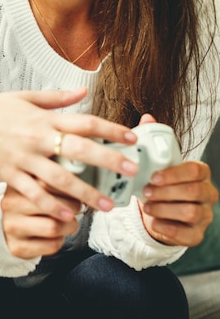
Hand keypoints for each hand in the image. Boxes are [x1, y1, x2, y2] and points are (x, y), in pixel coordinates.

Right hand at [0, 87, 137, 220]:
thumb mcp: (24, 97)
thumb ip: (56, 98)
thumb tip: (83, 91)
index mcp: (44, 118)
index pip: (84, 122)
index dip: (110, 129)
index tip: (131, 138)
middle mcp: (37, 138)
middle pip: (80, 149)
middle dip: (108, 160)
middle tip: (130, 171)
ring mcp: (24, 158)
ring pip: (60, 178)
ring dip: (85, 193)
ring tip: (105, 206)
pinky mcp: (9, 174)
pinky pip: (34, 193)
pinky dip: (51, 204)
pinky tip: (68, 215)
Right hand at [0, 184, 81, 258]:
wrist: (8, 228)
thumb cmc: (29, 206)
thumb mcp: (36, 187)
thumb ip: (54, 182)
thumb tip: (80, 185)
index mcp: (18, 184)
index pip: (50, 183)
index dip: (73, 190)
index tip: (82, 194)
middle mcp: (11, 204)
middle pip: (55, 206)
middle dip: (73, 209)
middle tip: (73, 209)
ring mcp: (12, 226)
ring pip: (54, 227)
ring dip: (69, 227)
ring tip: (66, 223)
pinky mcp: (18, 246)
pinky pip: (51, 245)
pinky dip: (60, 241)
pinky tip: (54, 236)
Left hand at [136, 113, 217, 245]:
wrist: (160, 212)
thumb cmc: (160, 184)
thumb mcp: (156, 164)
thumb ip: (153, 142)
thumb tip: (147, 118)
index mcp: (200, 174)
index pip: (196, 170)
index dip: (174, 174)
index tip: (153, 176)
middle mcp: (207, 194)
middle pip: (194, 192)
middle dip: (167, 192)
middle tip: (146, 191)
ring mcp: (205, 216)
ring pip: (191, 213)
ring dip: (165, 209)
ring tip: (147, 206)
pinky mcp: (196, 235)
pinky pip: (187, 234)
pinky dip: (167, 228)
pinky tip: (154, 221)